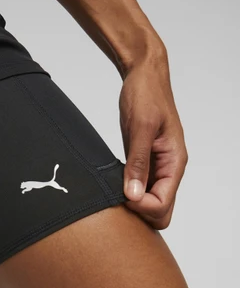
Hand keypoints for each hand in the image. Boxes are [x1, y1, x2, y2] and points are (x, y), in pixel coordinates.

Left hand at [118, 55, 187, 228]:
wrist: (144, 76)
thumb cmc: (146, 94)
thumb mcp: (141, 127)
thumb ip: (138, 162)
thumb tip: (134, 194)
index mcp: (174, 162)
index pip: (163, 204)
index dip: (141, 206)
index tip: (122, 194)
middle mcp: (168, 168)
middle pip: (160, 211)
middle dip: (140, 211)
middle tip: (117, 195)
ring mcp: (156, 166)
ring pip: (149, 202)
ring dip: (132, 203)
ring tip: (112, 189)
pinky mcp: (143, 161)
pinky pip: (139, 187)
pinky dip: (126, 191)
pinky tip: (112, 183)